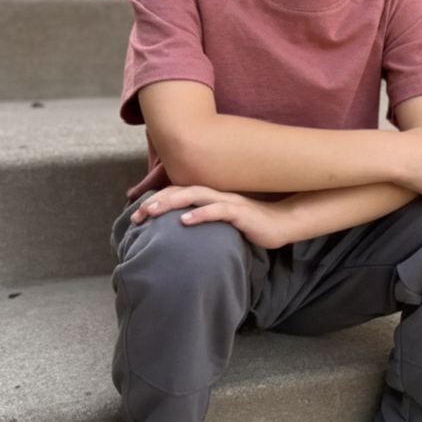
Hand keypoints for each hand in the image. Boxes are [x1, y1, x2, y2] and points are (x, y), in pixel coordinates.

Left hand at [131, 185, 291, 248]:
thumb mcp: (224, 222)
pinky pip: (219, 211)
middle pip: (182, 190)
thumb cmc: (253, 225)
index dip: (157, 199)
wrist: (283, 224)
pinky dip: (200, 214)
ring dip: (172, 202)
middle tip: (137, 215)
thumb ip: (206, 221)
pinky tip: (184, 221)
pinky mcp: (242, 213)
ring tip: (152, 211)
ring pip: (196, 195)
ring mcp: (230, 202)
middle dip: (157, 200)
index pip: (180, 192)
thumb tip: (181, 231)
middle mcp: (218, 194)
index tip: (138, 215)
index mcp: (212, 196)